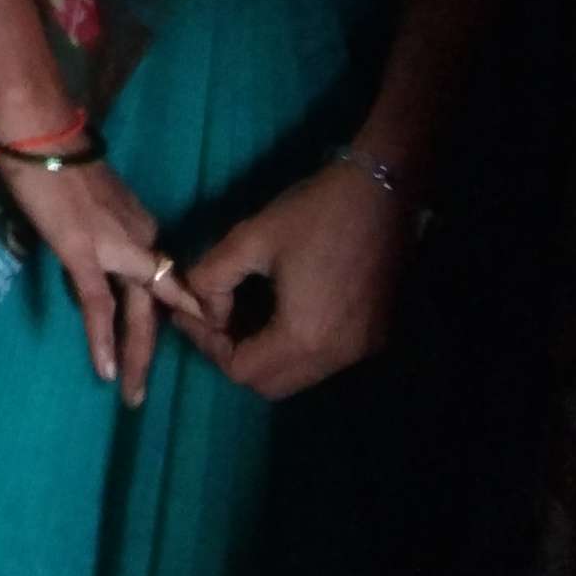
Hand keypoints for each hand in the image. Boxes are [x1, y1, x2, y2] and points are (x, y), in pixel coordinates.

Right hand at [0, 149, 203, 407]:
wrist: (40, 130)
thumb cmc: (57, 157)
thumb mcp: (88, 202)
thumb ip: (97, 232)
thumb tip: (89, 262)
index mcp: (142, 226)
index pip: (165, 281)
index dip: (172, 316)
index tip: (171, 349)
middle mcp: (141, 238)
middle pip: (158, 305)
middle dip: (151, 352)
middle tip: (144, 394)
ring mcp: (116, 245)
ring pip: (138, 312)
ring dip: (136, 356)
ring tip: (132, 394)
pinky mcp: (85, 250)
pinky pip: (99, 304)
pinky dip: (103, 339)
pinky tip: (106, 370)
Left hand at [174, 158, 411, 399]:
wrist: (384, 191)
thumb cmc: (315, 212)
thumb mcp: (250, 237)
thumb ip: (212, 278)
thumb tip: (207, 309)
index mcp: (304, 335)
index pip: (241, 370)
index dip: (208, 345)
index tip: (190, 313)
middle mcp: (336, 356)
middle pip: (269, 384)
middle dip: (234, 355)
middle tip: (214, 317)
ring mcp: (361, 350)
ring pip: (297, 375)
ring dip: (265, 354)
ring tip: (243, 312)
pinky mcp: (376, 338)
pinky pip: (323, 361)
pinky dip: (294, 348)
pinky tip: (281, 310)